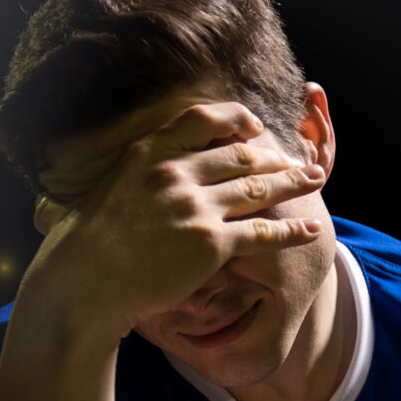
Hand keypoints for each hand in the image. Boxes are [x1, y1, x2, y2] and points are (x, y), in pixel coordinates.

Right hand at [17, 102, 326, 336]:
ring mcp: (195, 207)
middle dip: (274, 156)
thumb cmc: (92, 243)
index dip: (235, 118)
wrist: (86, 282)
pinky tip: (311, 228)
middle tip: (296, 159)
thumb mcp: (111, 186)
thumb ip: (143, 170)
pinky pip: (263, 233)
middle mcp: (175, 173)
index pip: (202, 118)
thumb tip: (162, 166)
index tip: (255, 126)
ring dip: (292, 182)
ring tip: (314, 179)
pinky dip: (292, 230)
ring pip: (258, 189)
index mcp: (149, 153)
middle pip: (239, 154)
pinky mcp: (210, 243)